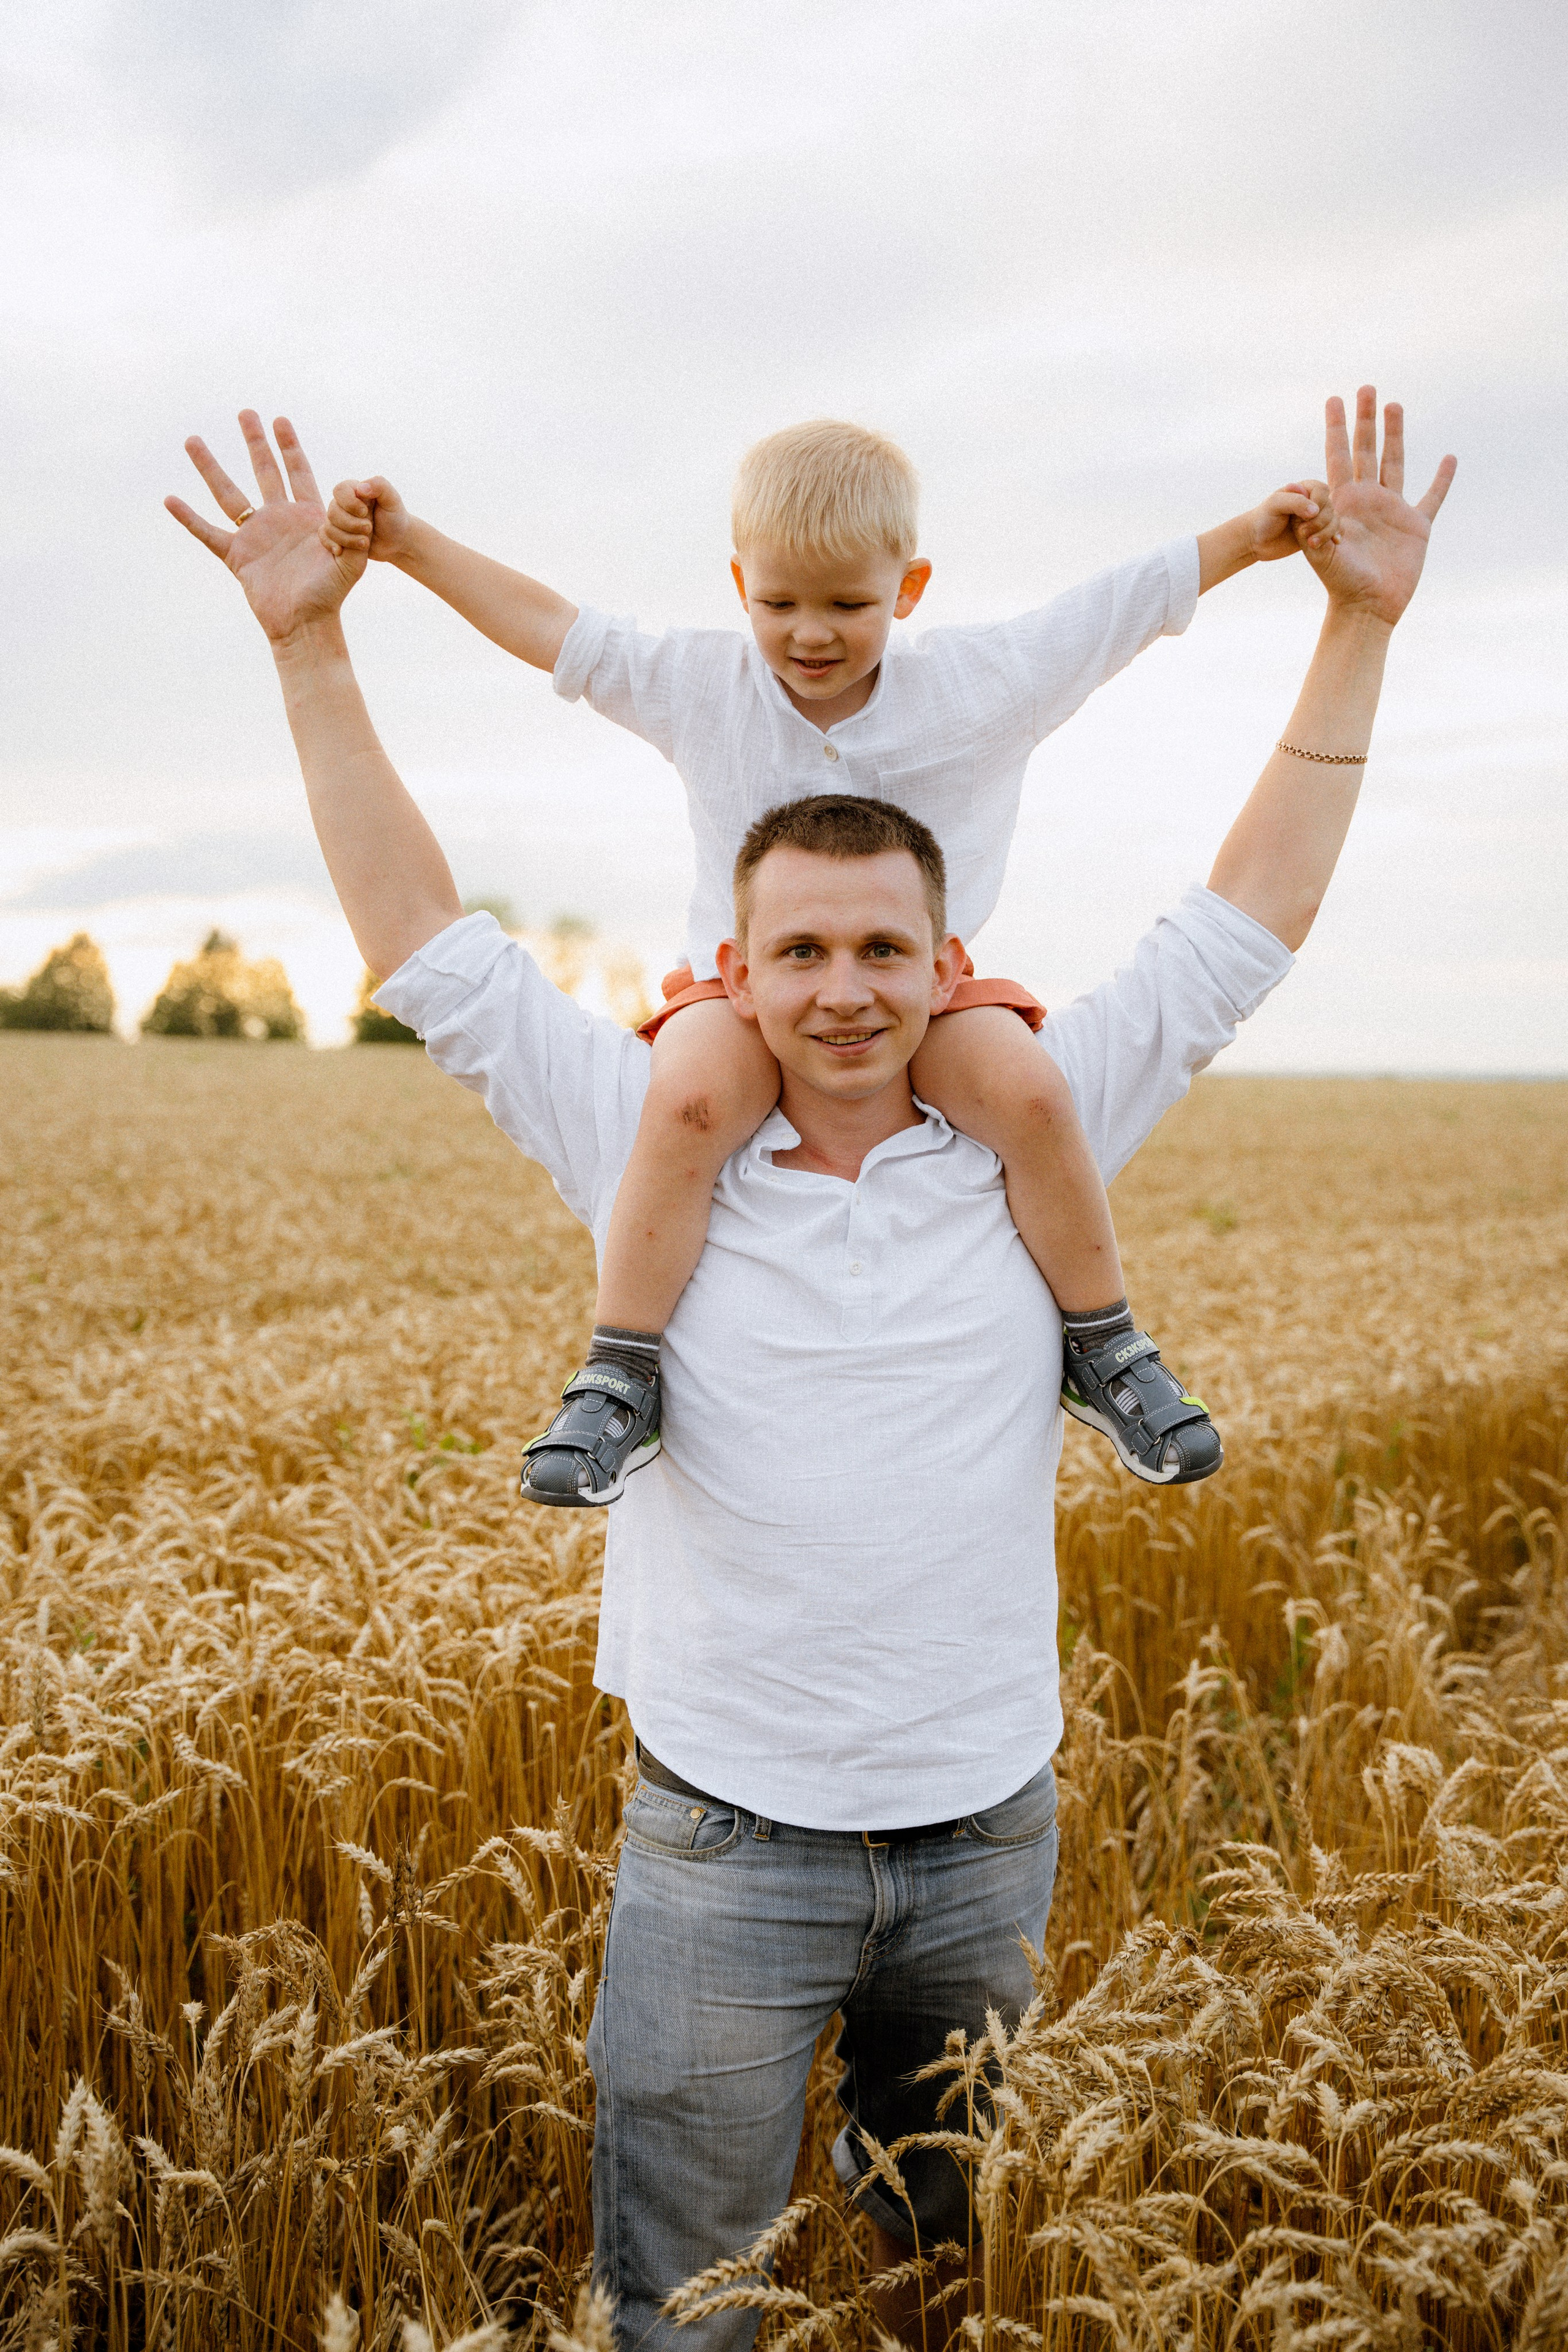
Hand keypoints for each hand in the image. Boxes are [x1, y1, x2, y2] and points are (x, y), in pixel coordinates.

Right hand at [165, 413, 363, 641]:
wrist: (307, 624)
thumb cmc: (332, 594)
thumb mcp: (352, 558)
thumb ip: (356, 526)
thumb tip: (356, 494)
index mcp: (306, 517)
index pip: (298, 472)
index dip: (289, 447)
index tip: (280, 420)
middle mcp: (278, 520)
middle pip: (263, 472)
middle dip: (255, 442)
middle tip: (245, 413)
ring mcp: (255, 536)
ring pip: (227, 493)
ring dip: (210, 466)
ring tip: (192, 439)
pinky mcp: (237, 556)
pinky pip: (207, 533)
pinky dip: (188, 518)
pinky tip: (169, 499)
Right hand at [322, 475, 412, 563]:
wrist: (397, 542)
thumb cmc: (395, 518)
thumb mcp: (393, 500)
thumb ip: (380, 486)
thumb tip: (360, 488)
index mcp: (354, 491)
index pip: (339, 491)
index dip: (349, 503)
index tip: (365, 512)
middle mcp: (343, 504)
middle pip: (332, 511)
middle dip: (351, 524)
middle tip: (369, 528)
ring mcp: (339, 521)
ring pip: (329, 527)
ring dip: (347, 538)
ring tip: (365, 542)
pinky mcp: (338, 536)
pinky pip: (324, 537)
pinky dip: (330, 544)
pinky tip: (340, 551)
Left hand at [1245, 480, 1338, 562]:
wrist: (1255, 541)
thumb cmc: (1263, 519)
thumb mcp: (1275, 505)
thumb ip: (1295, 502)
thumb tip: (1315, 510)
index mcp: (1304, 489)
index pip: (1322, 490)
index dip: (1318, 503)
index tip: (1304, 516)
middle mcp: (1312, 502)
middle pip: (1330, 507)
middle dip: (1319, 522)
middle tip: (1301, 532)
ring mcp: (1315, 519)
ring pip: (1334, 521)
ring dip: (1326, 533)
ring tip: (1311, 543)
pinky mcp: (1316, 533)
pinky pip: (1333, 532)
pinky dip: (1335, 536)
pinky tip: (1335, 542)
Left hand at [1302, 388, 1455, 627]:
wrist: (1366, 607)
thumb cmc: (1339, 582)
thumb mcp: (1318, 550)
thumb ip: (1309, 521)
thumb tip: (1298, 492)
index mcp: (1343, 502)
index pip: (1337, 456)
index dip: (1336, 428)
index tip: (1334, 400)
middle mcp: (1367, 500)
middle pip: (1367, 450)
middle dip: (1365, 420)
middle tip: (1366, 388)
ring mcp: (1393, 510)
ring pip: (1395, 462)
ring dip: (1395, 434)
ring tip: (1394, 405)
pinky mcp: (1416, 526)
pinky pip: (1432, 497)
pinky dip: (1442, 480)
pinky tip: (1449, 459)